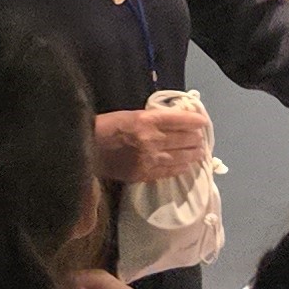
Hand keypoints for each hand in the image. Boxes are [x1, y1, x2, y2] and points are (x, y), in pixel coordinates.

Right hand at [94, 105, 211, 184]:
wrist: (85, 149)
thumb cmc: (106, 127)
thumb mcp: (129, 115)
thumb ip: (152, 119)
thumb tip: (173, 122)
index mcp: (147, 120)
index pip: (179, 119)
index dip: (194, 120)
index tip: (203, 121)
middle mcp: (151, 139)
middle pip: (183, 139)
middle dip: (195, 138)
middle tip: (201, 138)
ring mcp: (149, 159)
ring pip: (180, 157)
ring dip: (193, 154)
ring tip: (200, 152)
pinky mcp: (144, 174)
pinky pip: (168, 172)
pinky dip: (180, 168)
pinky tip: (186, 166)